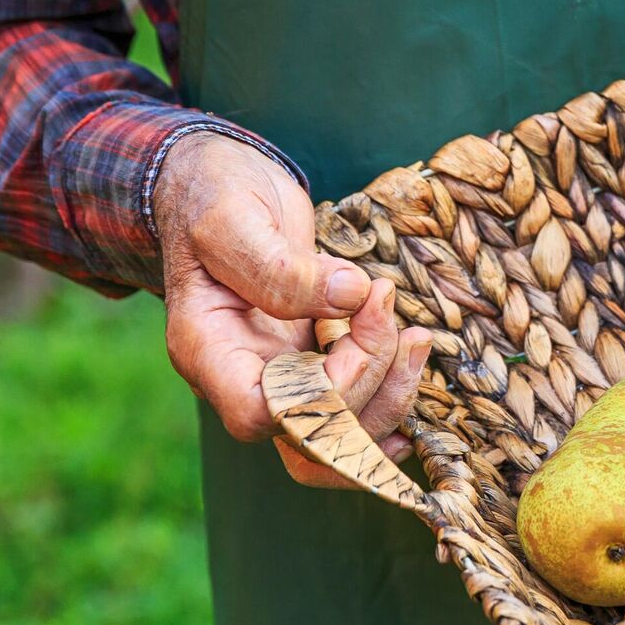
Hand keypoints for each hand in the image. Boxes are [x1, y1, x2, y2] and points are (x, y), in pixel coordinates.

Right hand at [155, 132, 430, 488]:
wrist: (219, 186)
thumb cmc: (213, 195)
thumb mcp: (233, 216)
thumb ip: (278, 265)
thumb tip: (351, 296)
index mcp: (207, 350)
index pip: (262, 414)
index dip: (325, 390)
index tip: (358, 318)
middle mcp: (241, 378)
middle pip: (313, 437)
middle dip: (373, 387)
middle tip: (393, 311)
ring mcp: (279, 377)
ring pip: (340, 438)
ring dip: (392, 396)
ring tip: (417, 335)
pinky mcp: (312, 365)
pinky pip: (354, 411)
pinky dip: (391, 394)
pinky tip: (412, 365)